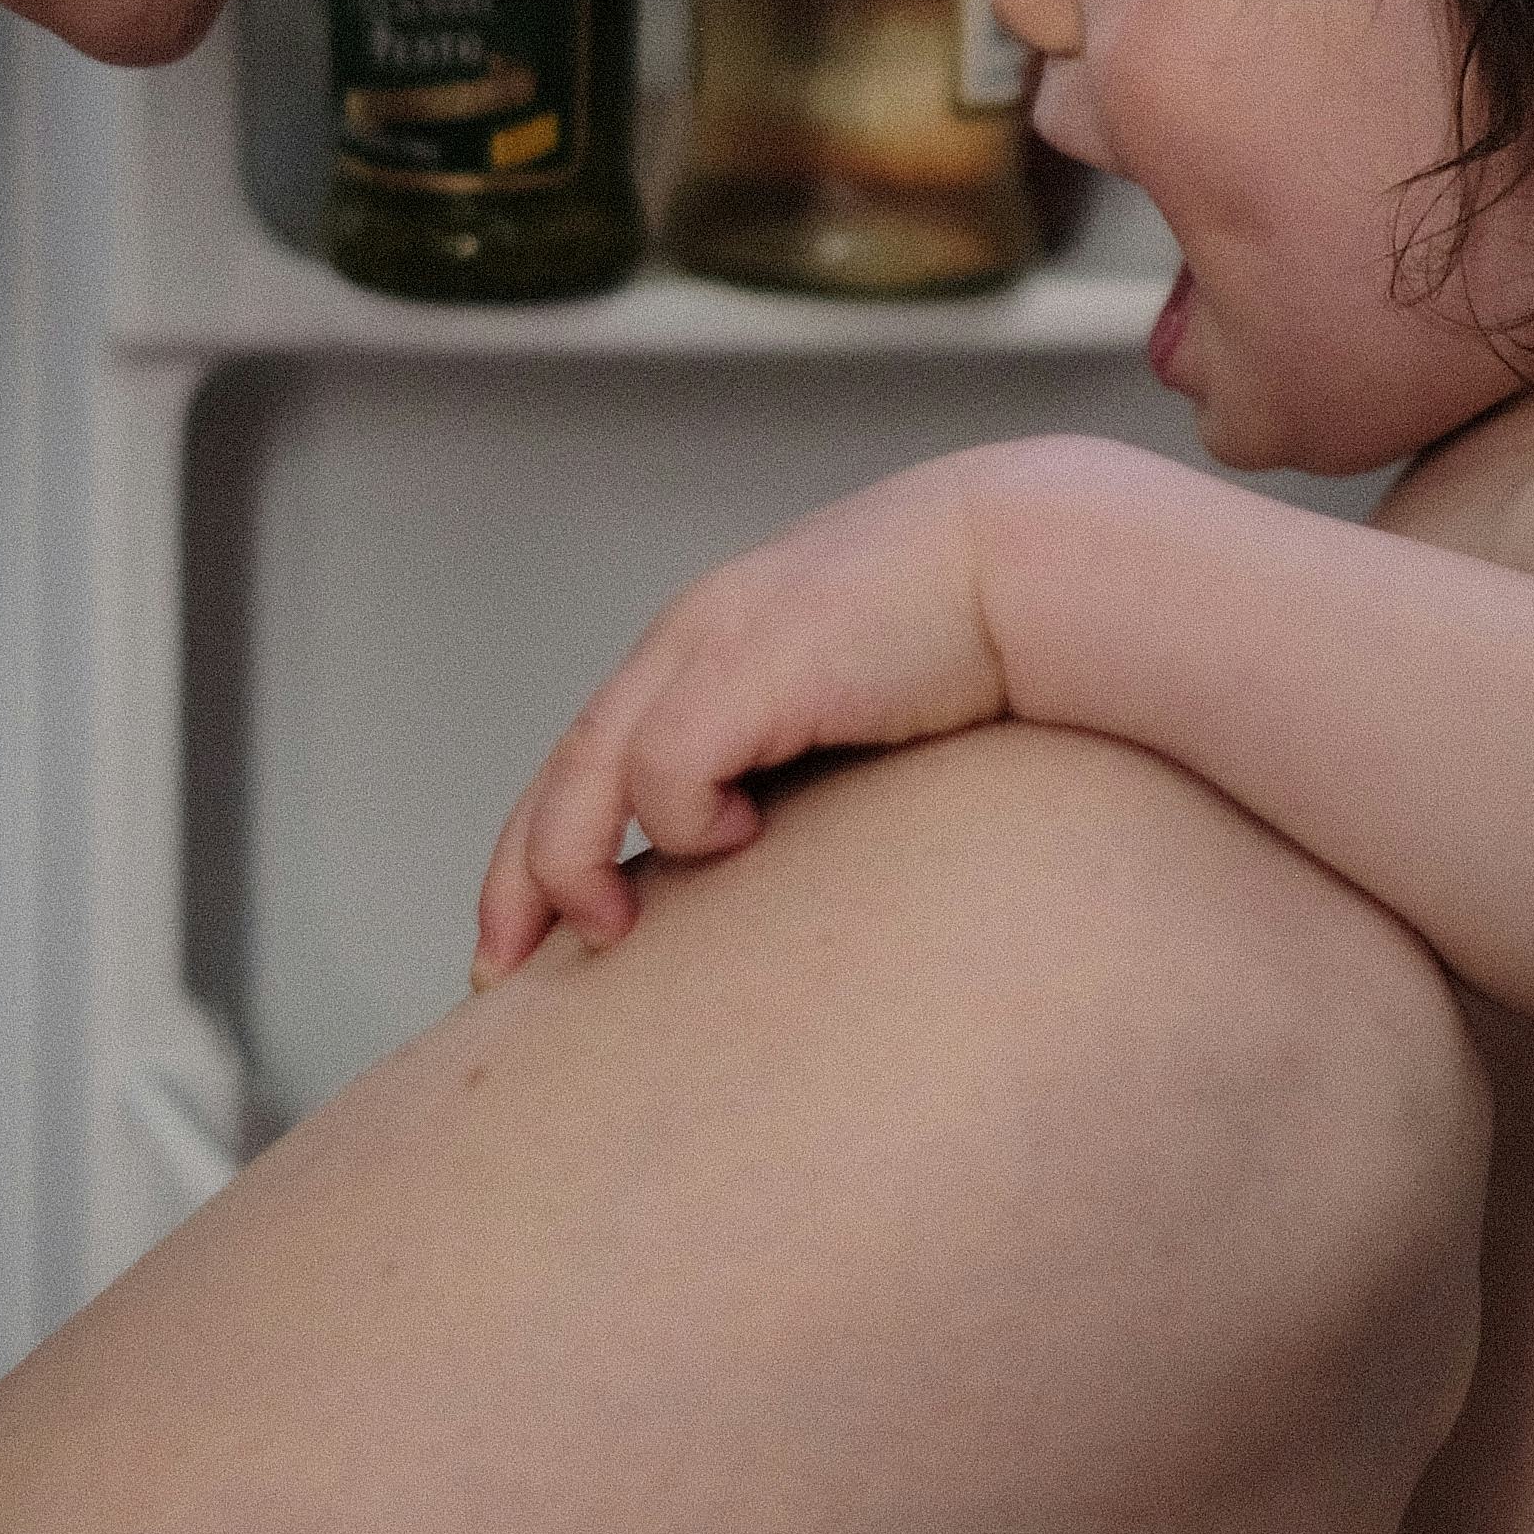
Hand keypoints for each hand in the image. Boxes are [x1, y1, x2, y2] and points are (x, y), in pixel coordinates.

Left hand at [478, 451, 1057, 976]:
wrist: (1034, 559)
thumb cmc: (972, 638)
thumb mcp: (855, 704)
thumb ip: (800, 759)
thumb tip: (776, 855)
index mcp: (709, 646)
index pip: (590, 755)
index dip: (543, 848)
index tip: (525, 941)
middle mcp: (689, 640)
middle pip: (561, 773)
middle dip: (518, 881)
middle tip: (499, 973)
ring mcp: (711, 647)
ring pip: (586, 775)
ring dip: (574, 867)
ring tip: (609, 930)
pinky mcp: (748, 668)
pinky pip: (666, 768)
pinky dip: (683, 818)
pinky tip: (744, 837)